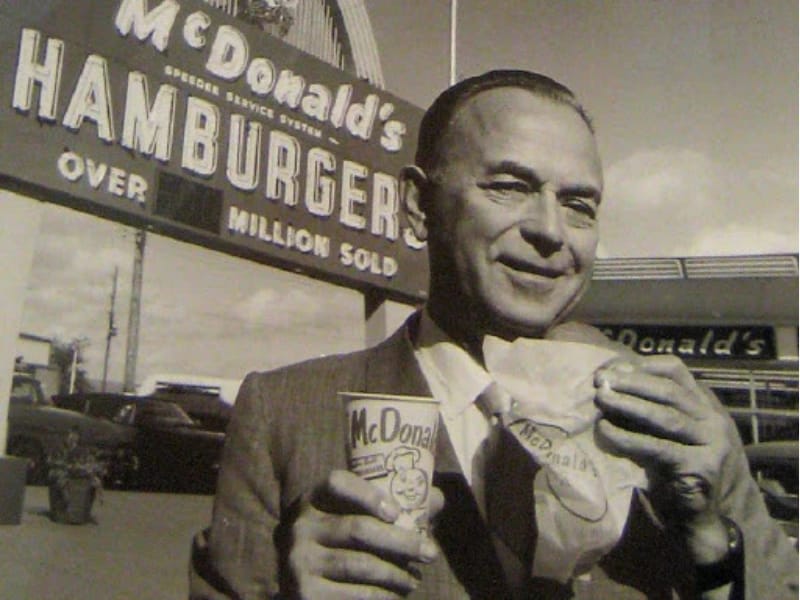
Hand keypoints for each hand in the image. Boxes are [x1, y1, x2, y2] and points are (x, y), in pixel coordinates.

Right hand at [286, 469, 442, 598]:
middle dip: (401, 542)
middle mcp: (301, 527)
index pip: (337, 483)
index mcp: (313, 499)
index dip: (368, 495)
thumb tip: (436, 499)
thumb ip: (390, 507)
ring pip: (360, 565)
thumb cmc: (338, 545)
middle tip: (430, 553)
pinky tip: (395, 596)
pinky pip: (354, 595)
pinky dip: (381, 597)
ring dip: (395, 574)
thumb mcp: (351, 518)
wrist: (299, 586)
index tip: (397, 513)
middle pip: (358, 528)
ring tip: (414, 580)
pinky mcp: (305, 593)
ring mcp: (299, 561)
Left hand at [594, 355, 740, 562]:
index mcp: (705, 404)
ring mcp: (711, 443)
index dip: (641, 366)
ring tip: (601, 398)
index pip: (676, 370)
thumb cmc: (679, 471)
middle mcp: (713, 419)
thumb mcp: (669, 434)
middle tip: (600, 380)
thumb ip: (650, 410)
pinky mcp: (701, 467)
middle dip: (632, 382)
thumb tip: (608, 384)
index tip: (612, 368)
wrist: (707, 518)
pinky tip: (606, 431)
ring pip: (666, 416)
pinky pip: (658, 447)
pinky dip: (628, 438)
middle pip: (669, 390)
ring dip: (629, 404)